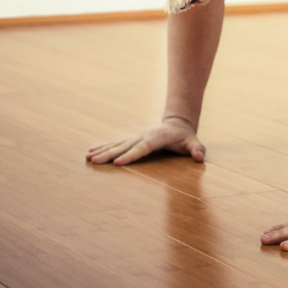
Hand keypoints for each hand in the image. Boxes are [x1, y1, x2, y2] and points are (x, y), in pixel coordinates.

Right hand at [85, 117, 204, 165]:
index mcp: (157, 138)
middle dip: (109, 154)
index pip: (143, 148)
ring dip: (102, 151)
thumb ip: (198, 149)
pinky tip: (90, 152)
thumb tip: (199, 157)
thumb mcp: (194, 142)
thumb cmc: (186, 138)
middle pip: (125, 146)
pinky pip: (116, 144)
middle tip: (94, 161)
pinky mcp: (132, 140)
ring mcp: (136, 137)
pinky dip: (103, 148)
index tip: (118, 163)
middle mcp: (143, 136)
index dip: (131, 155)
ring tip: (87, 157)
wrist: (178, 125)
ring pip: (117, 145)